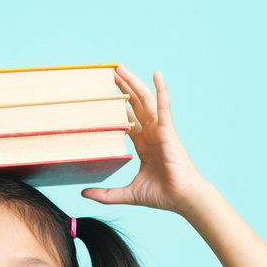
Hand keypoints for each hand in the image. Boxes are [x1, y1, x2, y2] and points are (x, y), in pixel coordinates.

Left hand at [82, 64, 209, 214]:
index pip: (128, 119)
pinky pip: (164, 107)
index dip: (117, 106)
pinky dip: (161, 90)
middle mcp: (151, 133)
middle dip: (123, 88)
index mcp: (143, 144)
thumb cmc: (162, 195)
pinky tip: (157, 74)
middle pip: (135, 104)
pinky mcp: (168, 131)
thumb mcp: (127, 193)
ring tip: (121, 68)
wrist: (183, 199)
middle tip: (110, 72)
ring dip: (134, 83)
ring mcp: (160, 130)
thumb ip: (106, 194)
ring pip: (145, 101)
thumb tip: (83, 193)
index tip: (104, 94)